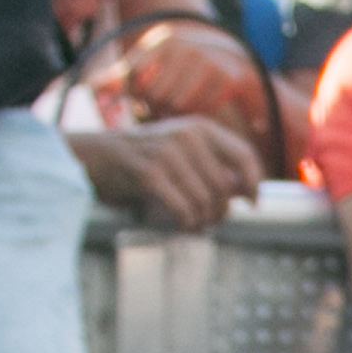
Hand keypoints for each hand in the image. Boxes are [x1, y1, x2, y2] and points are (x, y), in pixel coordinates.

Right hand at [71, 118, 257, 228]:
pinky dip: (187, 223)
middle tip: (211, 221)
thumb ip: (214, 167)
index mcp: (201, 128)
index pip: (243, 154)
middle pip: (224, 186)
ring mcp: (168, 152)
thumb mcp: (183, 153)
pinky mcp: (149, 173)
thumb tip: (247, 192)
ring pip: (205, 200)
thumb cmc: (145, 158)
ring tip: (195, 224)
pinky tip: (183, 224)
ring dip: (203, 220)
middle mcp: (187, 135)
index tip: (254, 203)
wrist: (97, 155)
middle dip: (222, 211)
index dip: (254, 182)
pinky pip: (183, 209)